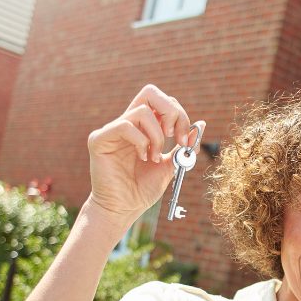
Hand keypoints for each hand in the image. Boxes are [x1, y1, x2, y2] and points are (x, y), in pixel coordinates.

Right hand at [86, 84, 198, 224]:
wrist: (124, 208)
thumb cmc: (144, 188)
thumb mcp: (171, 164)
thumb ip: (183, 144)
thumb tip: (201, 124)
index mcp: (144, 127)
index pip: (163, 102)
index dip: (180, 116)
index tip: (185, 141)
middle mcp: (127, 123)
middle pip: (150, 93)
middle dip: (172, 113)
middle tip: (174, 138)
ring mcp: (112, 129)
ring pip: (142, 111)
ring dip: (157, 137)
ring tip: (153, 157)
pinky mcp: (99, 139)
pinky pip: (124, 126)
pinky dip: (141, 141)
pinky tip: (143, 157)